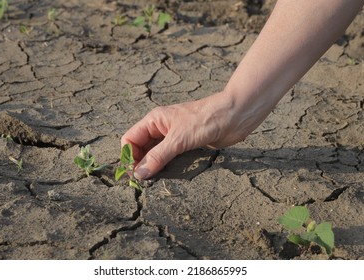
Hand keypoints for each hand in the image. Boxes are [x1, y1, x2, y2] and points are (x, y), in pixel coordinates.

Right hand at [121, 91, 260, 178]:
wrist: (234, 116)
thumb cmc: (205, 120)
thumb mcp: (178, 139)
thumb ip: (157, 157)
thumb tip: (138, 174)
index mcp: (154, 120)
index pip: (130, 139)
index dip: (129, 156)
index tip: (133, 174)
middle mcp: (161, 128)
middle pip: (141, 148)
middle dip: (140, 163)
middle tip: (143, 182)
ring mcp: (173, 137)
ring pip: (155, 154)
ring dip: (153, 167)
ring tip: (154, 182)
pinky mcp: (186, 145)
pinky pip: (169, 158)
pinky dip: (166, 167)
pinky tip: (167, 176)